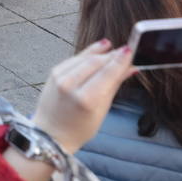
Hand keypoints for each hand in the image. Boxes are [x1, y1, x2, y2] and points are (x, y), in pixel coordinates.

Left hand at [31, 39, 135, 153]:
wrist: (51, 133)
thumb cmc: (80, 128)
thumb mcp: (102, 110)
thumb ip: (114, 85)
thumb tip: (130, 68)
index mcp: (85, 99)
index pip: (107, 73)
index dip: (120, 60)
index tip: (130, 50)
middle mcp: (70, 85)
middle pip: (95, 62)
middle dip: (112, 55)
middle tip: (125, 50)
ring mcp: (60, 77)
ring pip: (84, 58)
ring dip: (100, 52)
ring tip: (112, 47)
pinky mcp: (54, 72)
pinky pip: (74, 59)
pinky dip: (86, 54)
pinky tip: (97, 51)